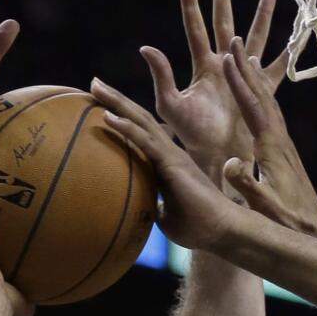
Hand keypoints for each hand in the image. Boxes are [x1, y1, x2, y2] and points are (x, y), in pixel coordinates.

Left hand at [92, 78, 241, 253]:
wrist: (222, 231)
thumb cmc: (198, 227)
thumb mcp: (165, 217)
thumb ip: (150, 207)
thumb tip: (133, 211)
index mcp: (167, 163)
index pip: (141, 134)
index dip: (123, 118)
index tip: (100, 107)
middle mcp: (169, 152)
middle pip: (139, 118)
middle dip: (116, 100)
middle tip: (94, 84)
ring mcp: (171, 154)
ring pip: (140, 120)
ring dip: (117, 102)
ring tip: (95, 85)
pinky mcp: (172, 162)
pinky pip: (145, 140)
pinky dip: (126, 127)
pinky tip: (107, 116)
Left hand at [141, 0, 287, 183]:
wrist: (218, 154)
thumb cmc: (191, 135)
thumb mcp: (170, 104)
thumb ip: (161, 75)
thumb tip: (146, 47)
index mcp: (203, 67)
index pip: (195, 30)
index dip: (191, 7)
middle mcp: (224, 66)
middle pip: (224, 24)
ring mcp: (244, 76)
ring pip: (255, 38)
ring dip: (262, 16)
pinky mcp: (261, 89)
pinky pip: (279, 68)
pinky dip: (290, 54)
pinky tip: (299, 38)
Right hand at [220, 39, 316, 242]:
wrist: (314, 232)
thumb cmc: (287, 222)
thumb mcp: (263, 207)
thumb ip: (247, 185)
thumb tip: (232, 164)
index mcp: (271, 149)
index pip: (252, 106)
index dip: (239, 81)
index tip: (228, 56)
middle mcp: (280, 140)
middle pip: (262, 95)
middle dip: (246, 67)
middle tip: (234, 39)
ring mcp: (285, 145)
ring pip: (269, 102)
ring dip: (255, 78)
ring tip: (246, 57)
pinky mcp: (287, 153)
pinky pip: (273, 116)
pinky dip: (264, 98)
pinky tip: (262, 95)